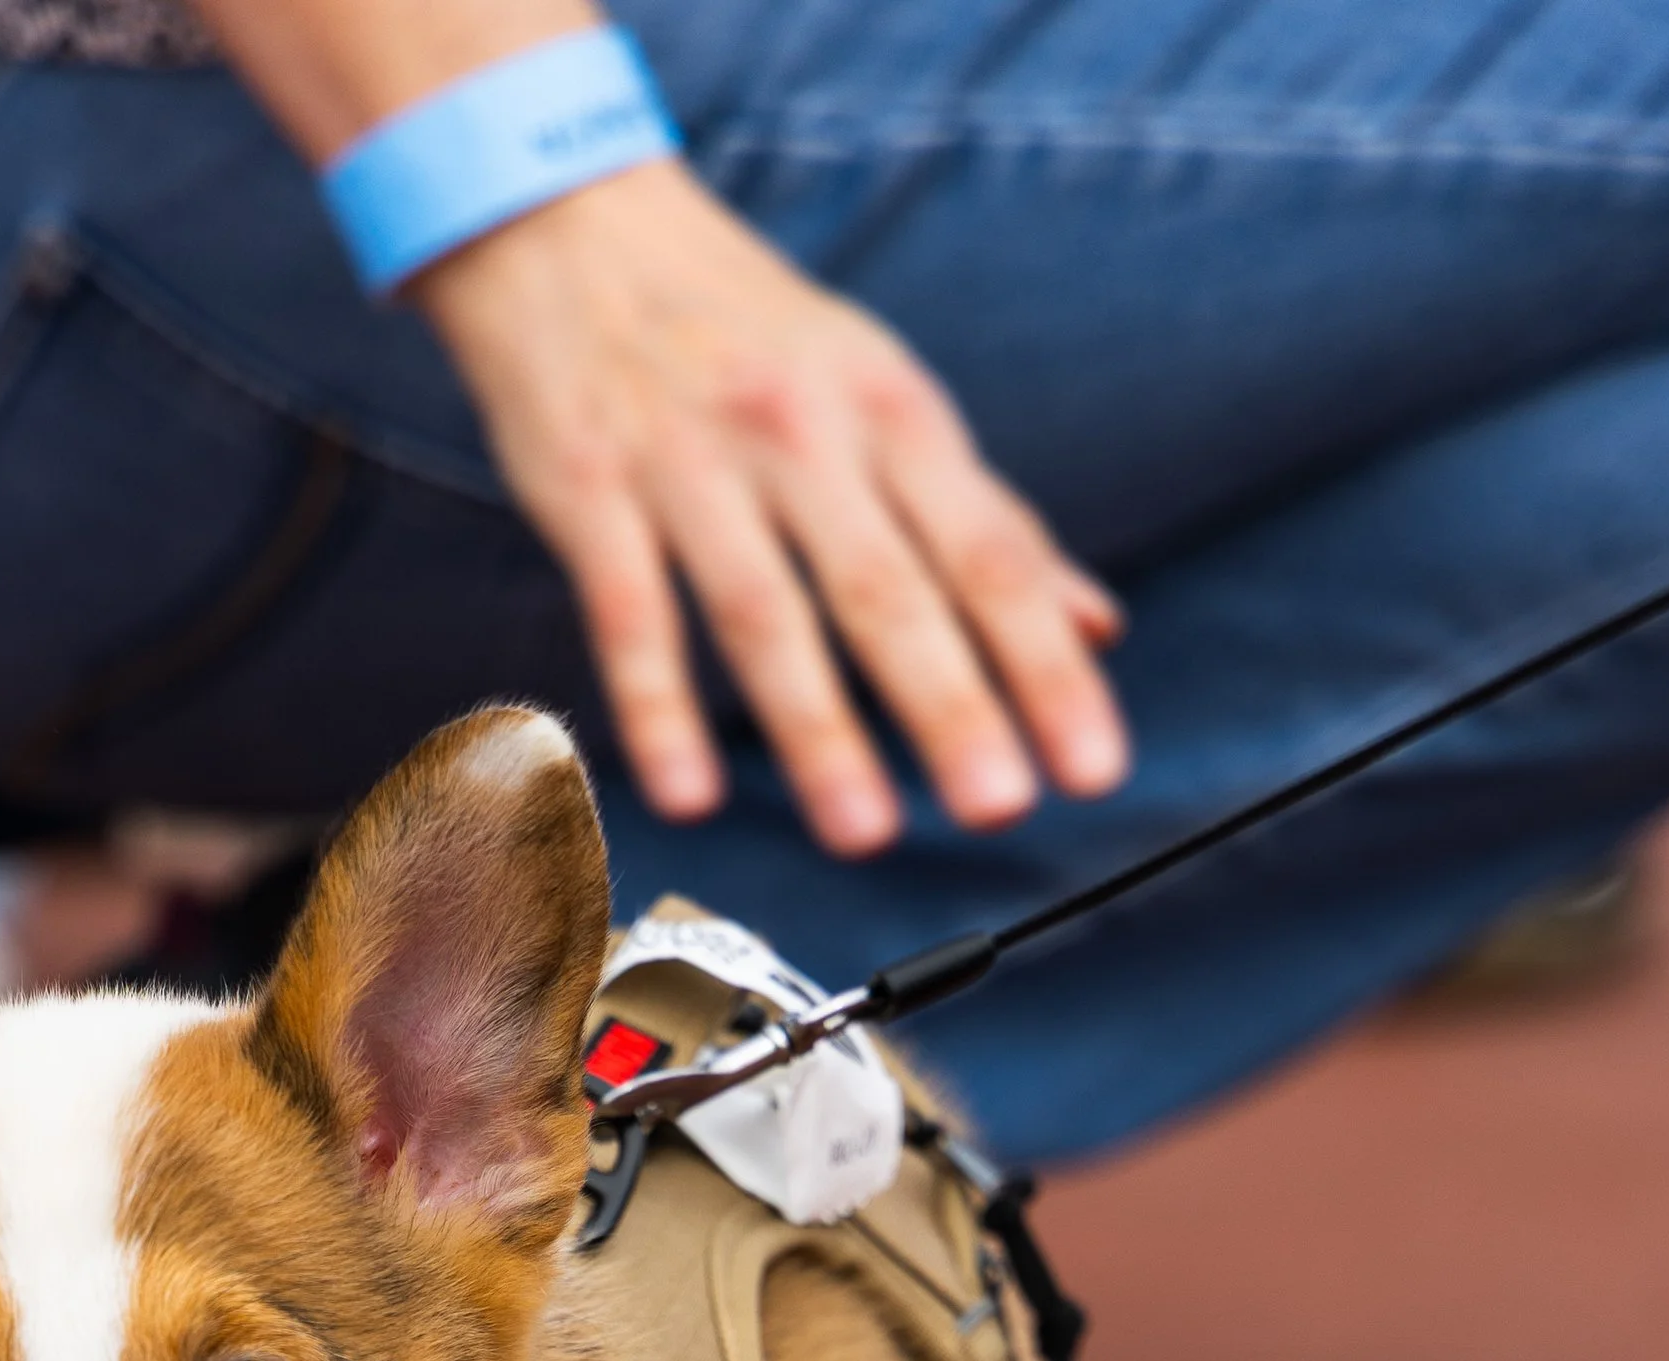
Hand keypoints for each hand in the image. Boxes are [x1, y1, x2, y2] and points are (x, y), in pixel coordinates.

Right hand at [416, 161, 1127, 852]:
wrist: (571, 219)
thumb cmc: (749, 331)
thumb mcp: (884, 393)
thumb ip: (985, 515)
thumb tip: (1097, 623)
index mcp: (893, 411)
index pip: (991, 554)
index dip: (1046, 664)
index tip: (1091, 766)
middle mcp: (803, 432)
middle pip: (890, 589)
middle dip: (951, 704)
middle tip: (999, 807)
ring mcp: (693, 461)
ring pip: (766, 610)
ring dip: (817, 727)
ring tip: (863, 832)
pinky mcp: (591, 489)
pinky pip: (631, 612)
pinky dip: (659, 707)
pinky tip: (690, 794)